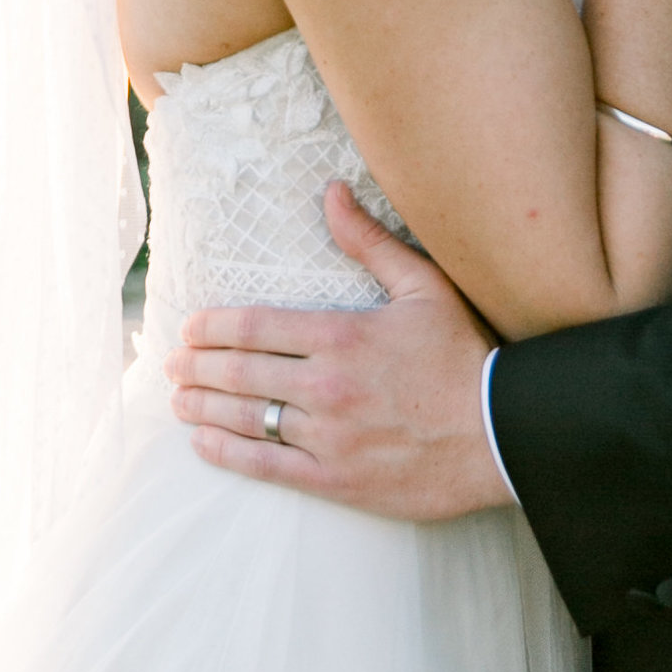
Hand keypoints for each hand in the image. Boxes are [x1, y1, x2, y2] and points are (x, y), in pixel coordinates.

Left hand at [165, 182, 510, 520]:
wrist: (500, 436)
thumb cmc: (465, 358)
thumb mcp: (426, 287)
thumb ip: (371, 241)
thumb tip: (333, 191)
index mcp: (342, 335)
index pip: (255, 326)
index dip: (213, 327)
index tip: (190, 328)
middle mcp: (325, 385)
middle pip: (239, 372)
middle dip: (196, 367)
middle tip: (171, 363)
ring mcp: (327, 437)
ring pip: (245, 419)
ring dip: (202, 408)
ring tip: (178, 401)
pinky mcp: (335, 480)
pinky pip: (266, 467)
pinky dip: (227, 454)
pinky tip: (204, 444)